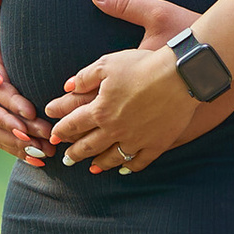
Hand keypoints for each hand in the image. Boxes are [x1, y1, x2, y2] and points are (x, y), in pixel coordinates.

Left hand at [46, 0, 233, 170]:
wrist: (180, 76)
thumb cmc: (143, 66)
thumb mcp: (108, 64)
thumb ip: (85, 76)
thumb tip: (67, 86)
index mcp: (100, 110)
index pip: (74, 124)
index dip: (61, 130)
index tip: (53, 135)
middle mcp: (115, 130)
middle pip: (89, 146)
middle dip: (74, 153)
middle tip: (65, 159)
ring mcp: (137, 140)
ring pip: (112, 158)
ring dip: (99, 163)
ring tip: (91, 167)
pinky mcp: (156, 144)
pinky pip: (140, 162)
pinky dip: (130, 168)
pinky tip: (124, 170)